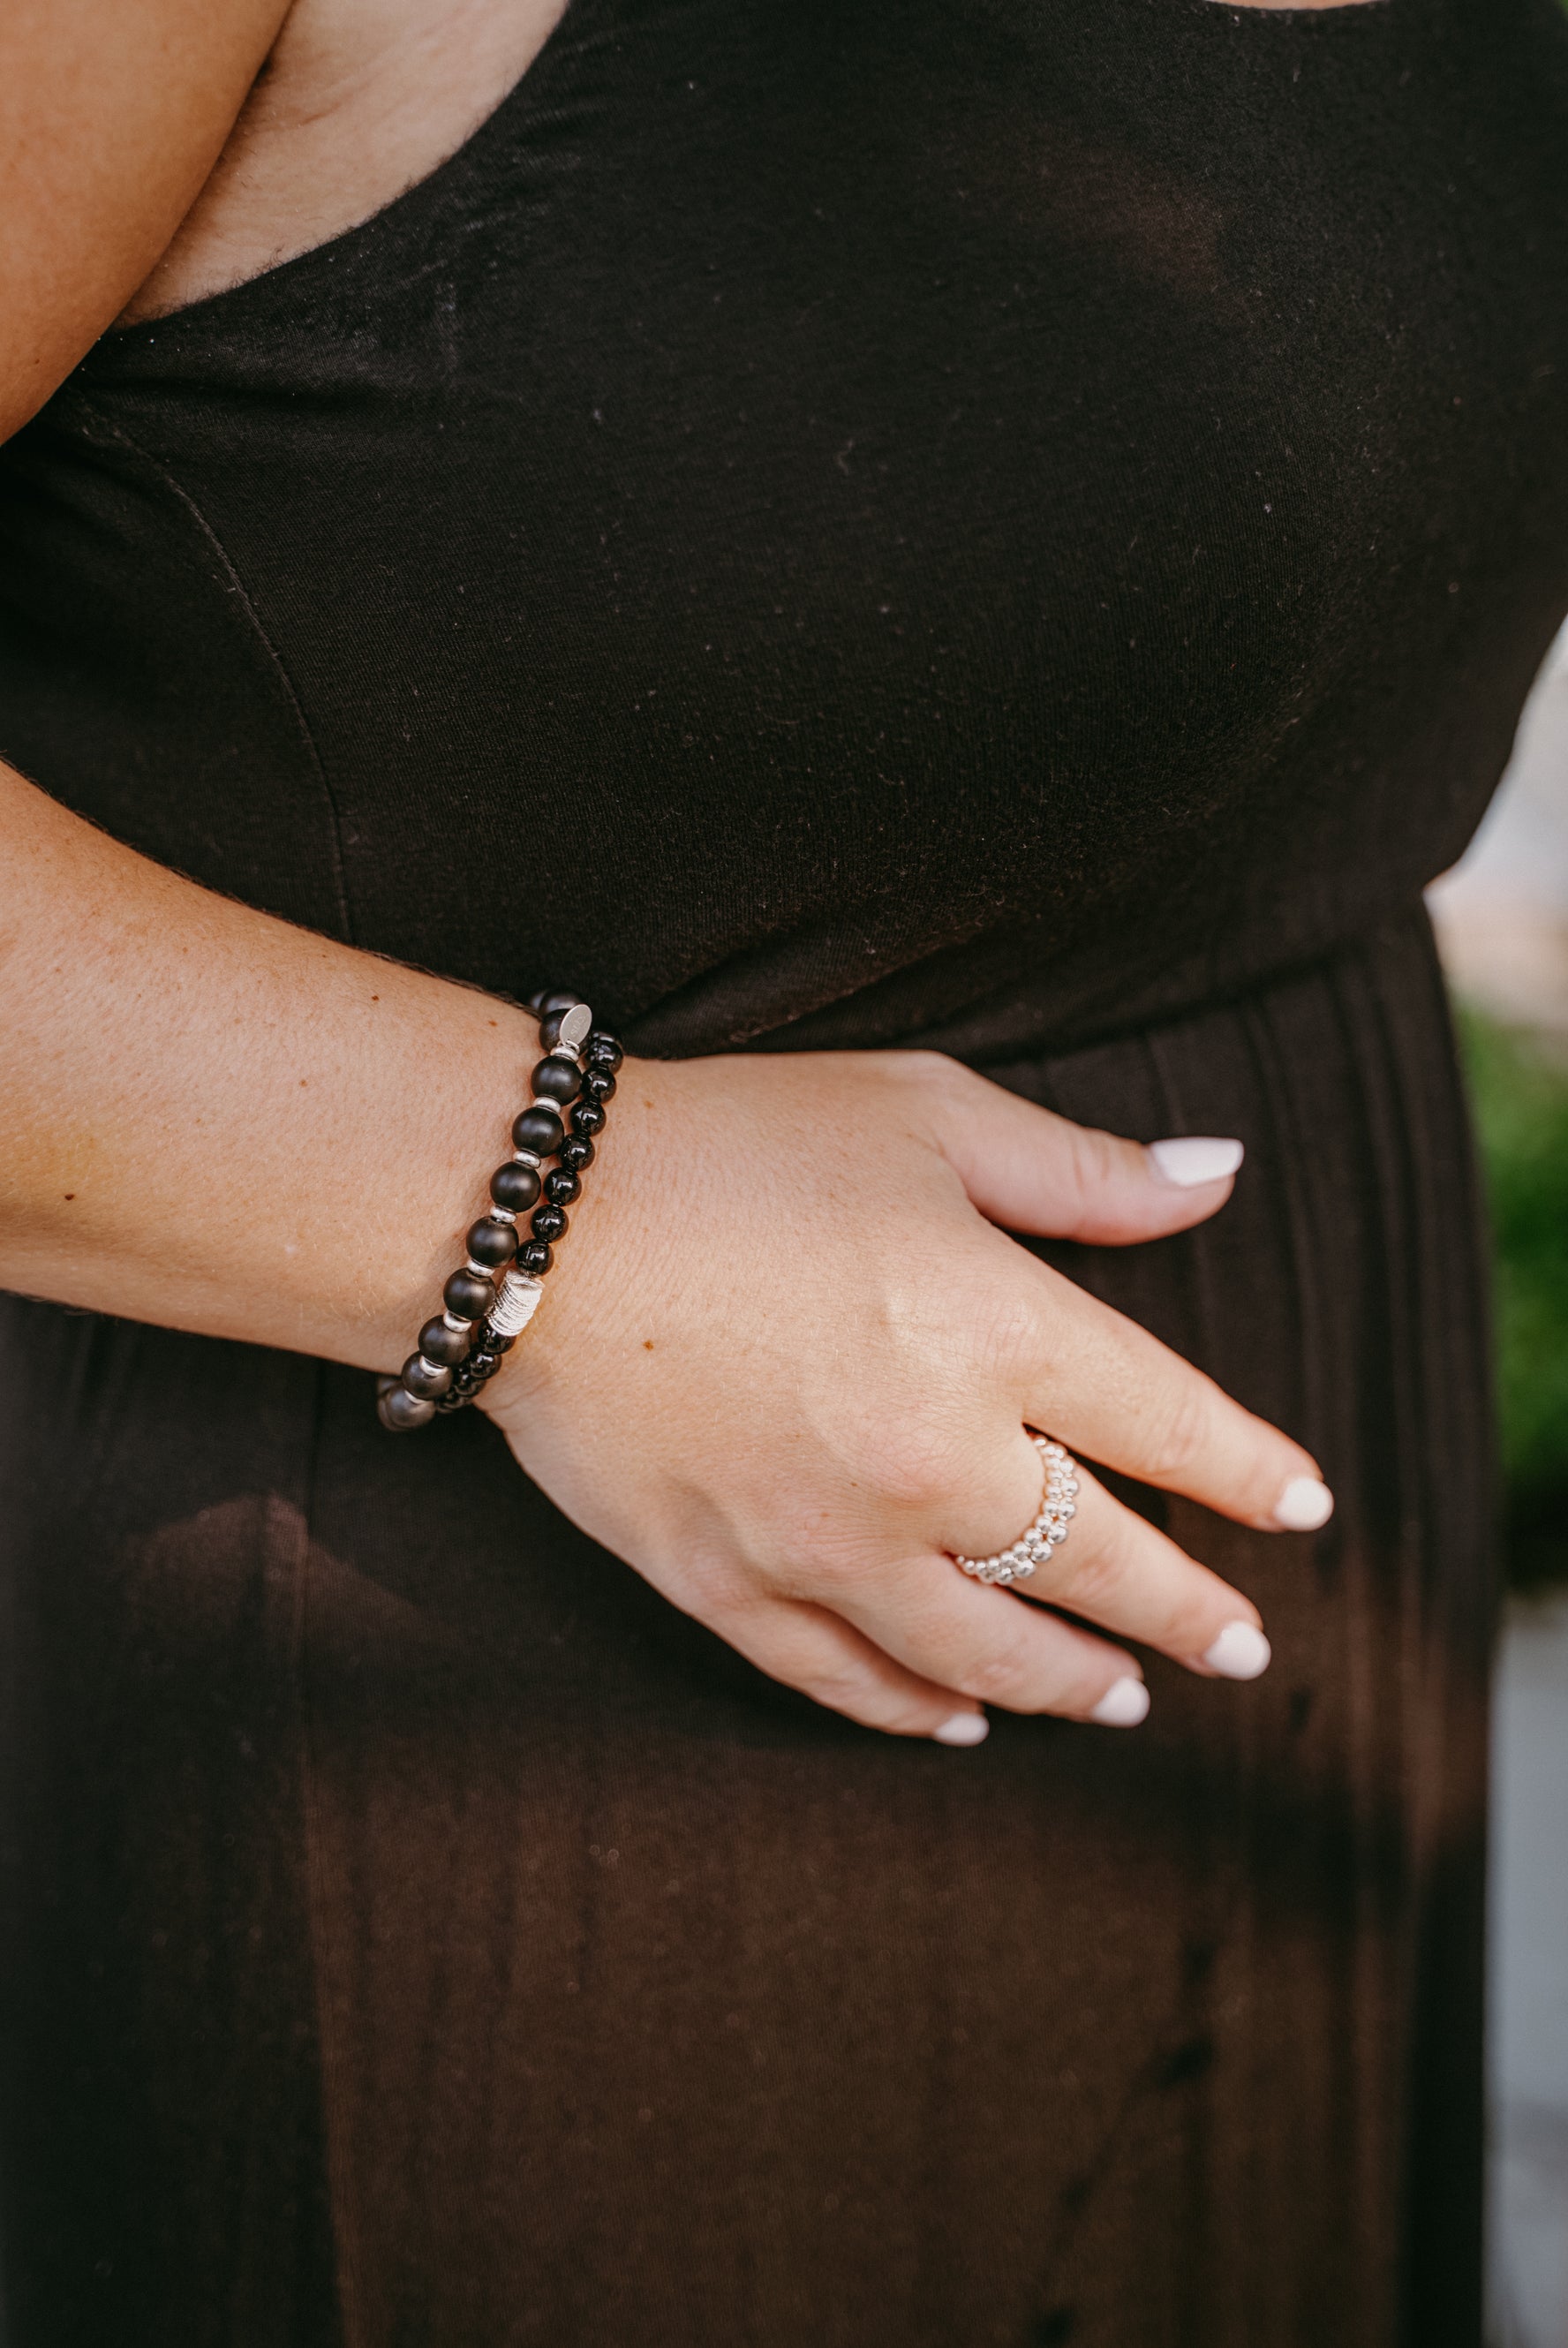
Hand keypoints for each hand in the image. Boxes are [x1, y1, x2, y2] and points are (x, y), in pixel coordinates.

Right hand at [482, 1050, 1331, 1741]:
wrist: (529, 1219)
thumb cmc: (738, 1144)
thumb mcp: (928, 1116)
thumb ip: (1083, 1171)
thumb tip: (1218, 1180)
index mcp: (999, 1329)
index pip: (1170, 1425)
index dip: (1250, 1472)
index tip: (1300, 1505)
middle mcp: (935, 1458)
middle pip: (1102, 1563)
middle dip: (1187, 1612)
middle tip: (1239, 1649)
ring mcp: (828, 1540)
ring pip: (987, 1648)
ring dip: (1070, 1684)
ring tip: (1123, 1703)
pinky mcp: (728, 1583)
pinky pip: (845, 1677)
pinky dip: (913, 1708)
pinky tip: (956, 1723)